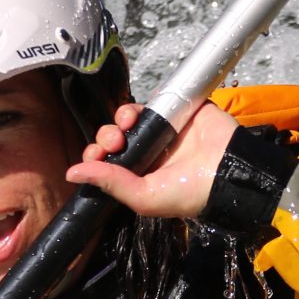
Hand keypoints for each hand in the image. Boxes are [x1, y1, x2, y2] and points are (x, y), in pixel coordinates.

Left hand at [66, 99, 242, 218]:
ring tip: (125, 125)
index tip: (96, 157)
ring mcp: (161, 130)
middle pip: (113, 137)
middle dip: (105, 138)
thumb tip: (71, 173)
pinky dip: (138, 104)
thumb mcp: (144, 197)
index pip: (107, 163)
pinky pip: (150, 101)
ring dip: (119, 118)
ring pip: (128, 117)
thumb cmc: (187, 193)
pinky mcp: (176, 110)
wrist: (226, 171)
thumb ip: (109, 183)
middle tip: (114, 143)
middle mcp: (147, 152)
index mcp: (139, 175)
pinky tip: (136, 113)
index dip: (95, 157)